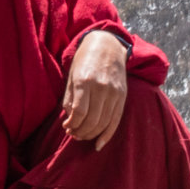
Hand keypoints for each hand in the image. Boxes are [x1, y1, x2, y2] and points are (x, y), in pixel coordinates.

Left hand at [61, 30, 127, 150]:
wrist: (107, 45)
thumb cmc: (85, 60)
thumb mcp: (72, 75)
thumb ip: (70, 98)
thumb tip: (70, 120)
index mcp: (85, 81)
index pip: (79, 112)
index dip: (72, 124)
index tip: (67, 127)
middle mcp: (101, 87)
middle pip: (91, 120)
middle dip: (80, 132)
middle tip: (73, 134)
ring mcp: (114, 92)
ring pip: (104, 123)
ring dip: (91, 134)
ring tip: (82, 136)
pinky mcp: (122, 96)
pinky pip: (115, 120)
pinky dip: (107, 135)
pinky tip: (98, 144)